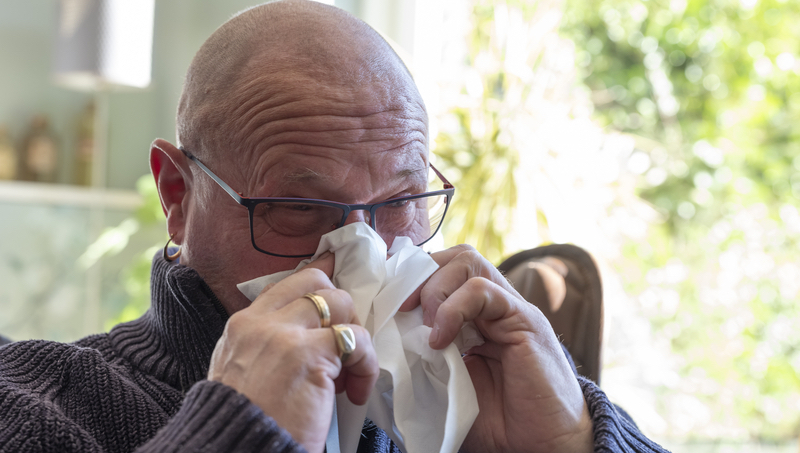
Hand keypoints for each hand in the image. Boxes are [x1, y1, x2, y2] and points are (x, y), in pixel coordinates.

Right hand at [207, 254, 378, 452]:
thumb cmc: (247, 424)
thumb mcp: (242, 374)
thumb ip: (268, 347)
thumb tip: (315, 337)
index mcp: (242, 326)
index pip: (286, 284)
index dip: (318, 282)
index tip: (337, 284)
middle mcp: (260, 323)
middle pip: (316, 282)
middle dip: (340, 310)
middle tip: (343, 347)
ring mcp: (284, 335)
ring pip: (339, 303)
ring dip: (354, 337)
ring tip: (349, 376)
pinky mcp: (310, 355)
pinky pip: (355, 339)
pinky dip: (366, 364)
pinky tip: (355, 392)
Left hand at [404, 245, 592, 452]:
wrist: (543, 446)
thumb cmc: (498, 421)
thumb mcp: (446, 384)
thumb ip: (422, 358)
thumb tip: (382, 347)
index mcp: (474, 317)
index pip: (441, 271)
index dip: (410, 279)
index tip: (385, 302)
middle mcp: (493, 306)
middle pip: (454, 257)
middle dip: (420, 275)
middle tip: (400, 309)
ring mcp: (510, 310)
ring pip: (468, 262)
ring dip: (435, 289)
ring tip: (424, 325)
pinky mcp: (524, 321)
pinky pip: (483, 291)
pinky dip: (453, 309)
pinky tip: (440, 339)